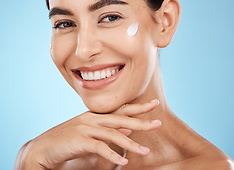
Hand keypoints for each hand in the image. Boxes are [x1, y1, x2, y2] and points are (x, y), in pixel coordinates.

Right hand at [22, 99, 160, 168]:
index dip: (138, 106)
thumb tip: (127, 127)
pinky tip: (124, 162)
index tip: (154, 104)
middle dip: (141, 121)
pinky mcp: (79, 140)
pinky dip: (112, 155)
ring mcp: (85, 128)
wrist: (43, 148)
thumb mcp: (90, 132)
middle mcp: (92, 118)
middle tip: (157, 123)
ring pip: (113, 134)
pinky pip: (99, 147)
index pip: (121, 109)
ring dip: (131, 144)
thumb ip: (108, 129)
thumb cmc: (68, 140)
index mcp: (96, 115)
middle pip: (121, 118)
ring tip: (145, 151)